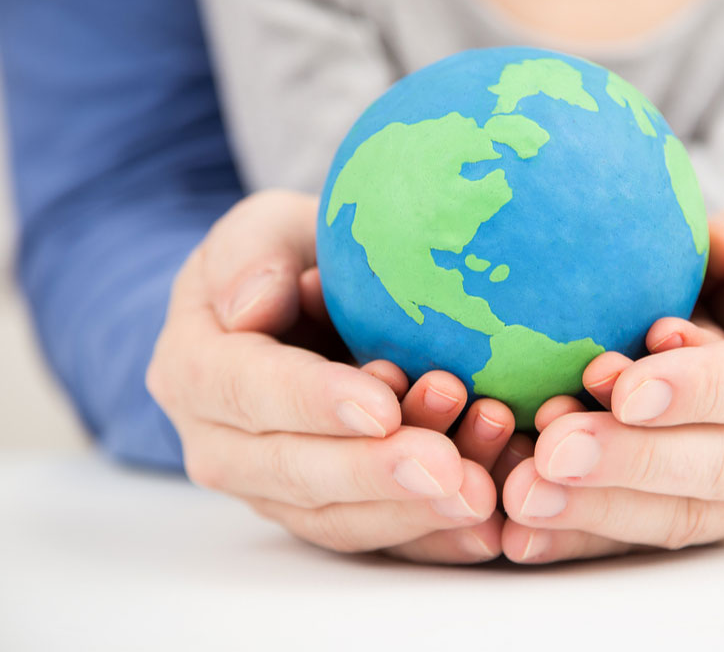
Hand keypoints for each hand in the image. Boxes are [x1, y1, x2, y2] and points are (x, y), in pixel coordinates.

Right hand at [147, 191, 506, 562]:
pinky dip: (429, 539)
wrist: (298, 305)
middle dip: (375, 474)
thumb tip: (248, 307)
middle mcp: (221, 443)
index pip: (251, 392)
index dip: (315, 404)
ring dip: (410, 511)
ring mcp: (269, 488)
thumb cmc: (289, 258)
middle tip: (448, 469)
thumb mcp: (268, 228)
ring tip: (479, 492)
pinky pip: (372, 538)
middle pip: (295, 473)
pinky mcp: (320, 510)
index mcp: (195, 368)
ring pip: (336, 519)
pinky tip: (482, 533)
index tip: (383, 407)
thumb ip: (253, 254)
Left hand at [499, 199, 723, 562]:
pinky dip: (582, 538)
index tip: (627, 390)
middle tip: (553, 451)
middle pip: (722, 467)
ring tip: (523, 493)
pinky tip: (524, 536)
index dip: (704, 392)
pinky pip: (646, 539)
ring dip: (598, 509)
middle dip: (632, 462)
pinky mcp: (712, 521)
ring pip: (681, 516)